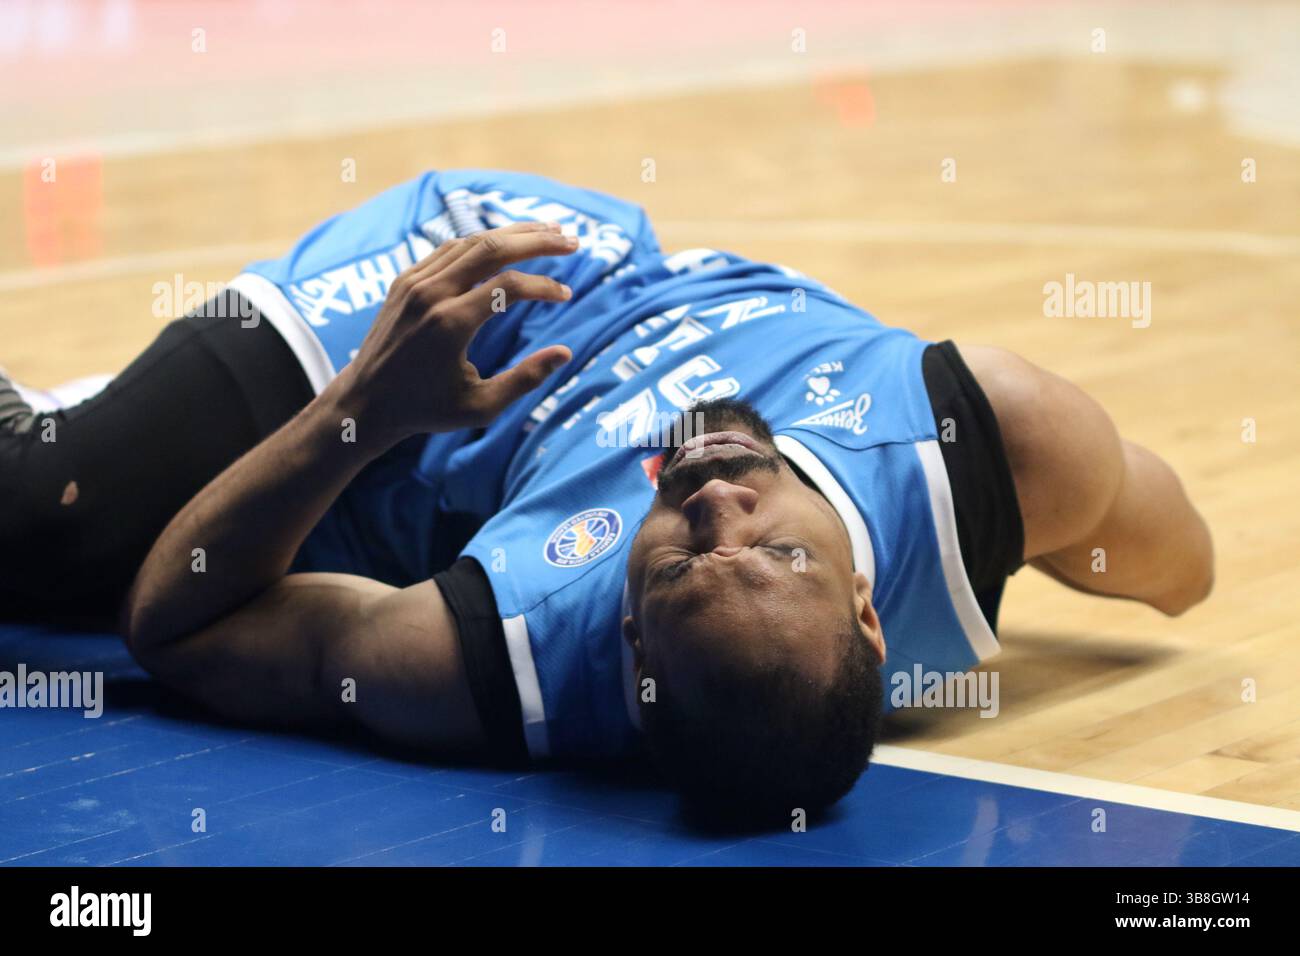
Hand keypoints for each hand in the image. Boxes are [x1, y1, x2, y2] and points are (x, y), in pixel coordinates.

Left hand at [334, 220, 577, 440]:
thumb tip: (565, 352)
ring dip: (512, 234)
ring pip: (471, 242)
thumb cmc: (426, 410)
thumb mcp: (481, 407)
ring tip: (548, 232)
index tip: (566, 296)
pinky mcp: (405, 279)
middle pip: (492, 248)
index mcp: (450, 324)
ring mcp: (414, 282)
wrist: (364, 402)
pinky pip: (449, 249)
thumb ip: (525, 379)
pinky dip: (482, 242)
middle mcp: (431, 295)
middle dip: (537, 240)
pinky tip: (507, 242)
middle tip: (573, 240)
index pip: (509, 286)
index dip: (544, 286)